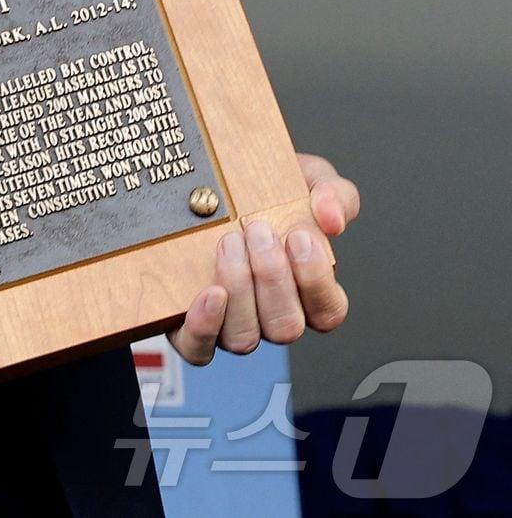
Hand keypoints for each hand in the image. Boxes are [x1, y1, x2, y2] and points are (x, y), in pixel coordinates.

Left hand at [167, 152, 359, 365]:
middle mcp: (271, 315)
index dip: (316, 281)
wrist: (213, 179)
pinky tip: (209, 291)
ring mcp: (232, 323)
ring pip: (245, 338)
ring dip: (240, 290)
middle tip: (257, 228)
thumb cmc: (269, 187)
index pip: (328, 311)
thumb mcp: (310, 179)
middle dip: (272, 277)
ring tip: (229, 243)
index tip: (299, 236)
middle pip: (286, 326)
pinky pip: (200, 349)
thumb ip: (335, 195)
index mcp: (306, 291)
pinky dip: (205, 326)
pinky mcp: (193, 325)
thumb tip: (333, 219)